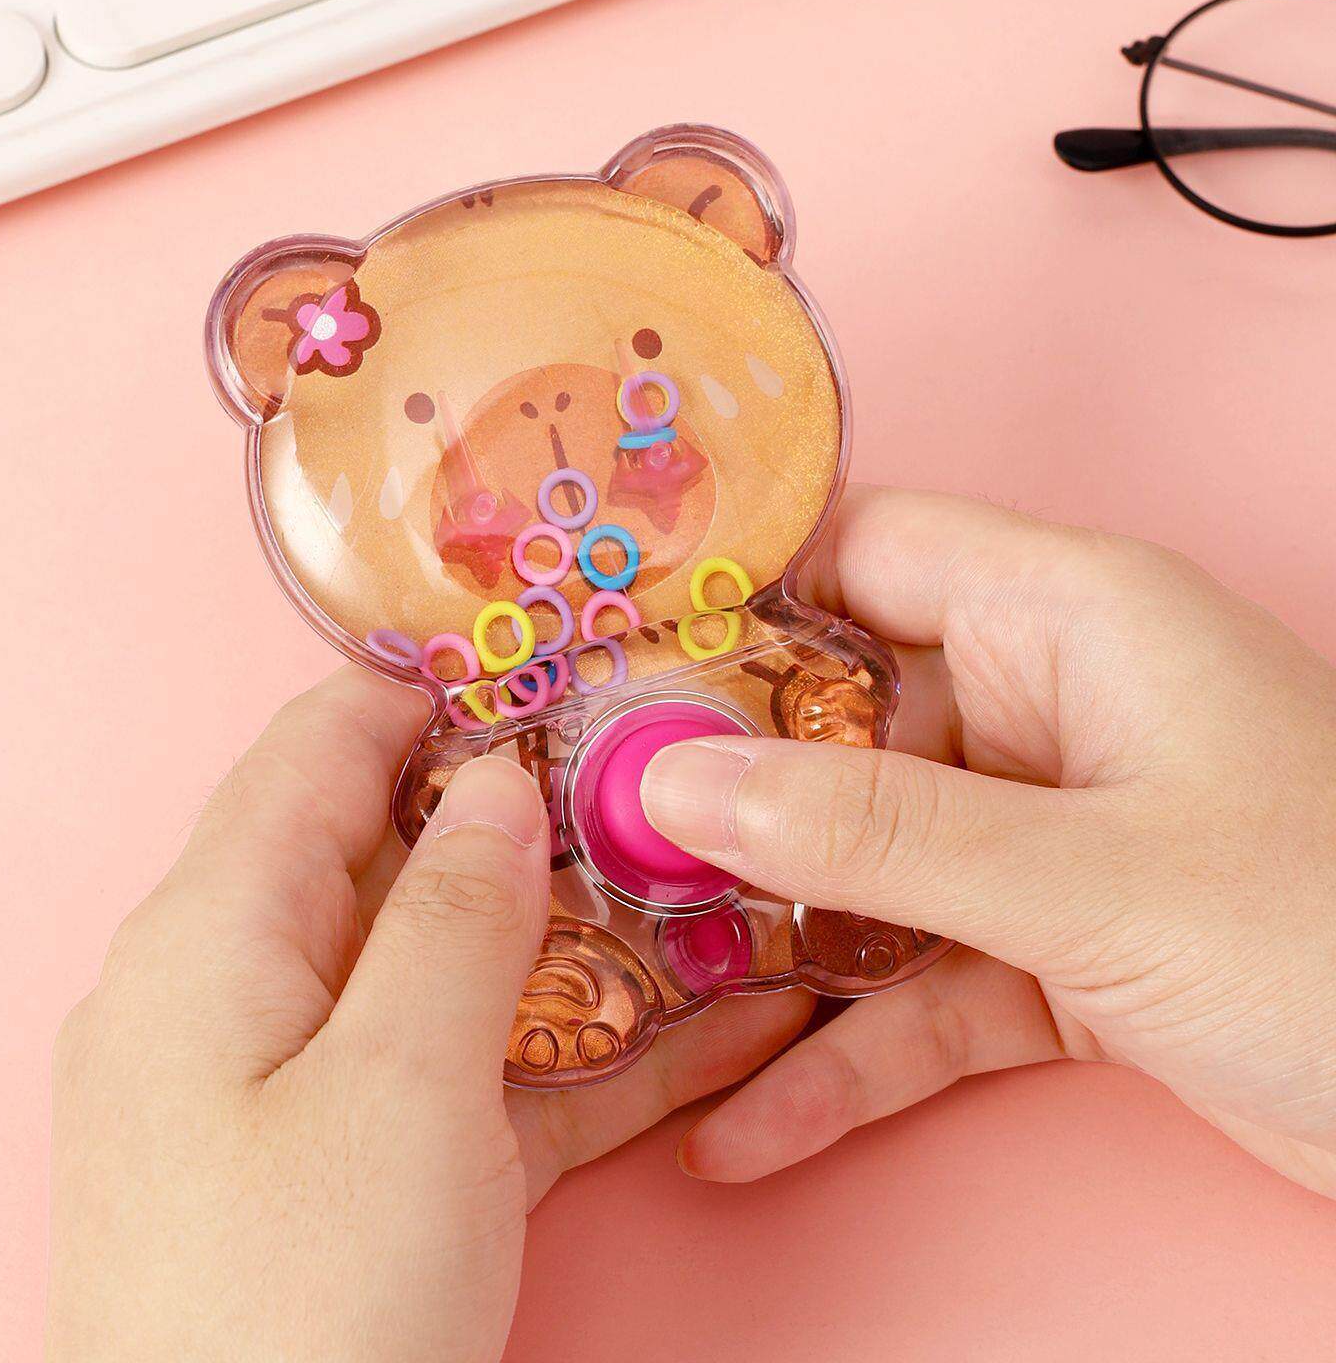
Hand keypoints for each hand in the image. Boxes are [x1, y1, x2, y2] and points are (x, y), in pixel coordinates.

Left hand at [45, 669, 808, 1362]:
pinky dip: (566, 1049)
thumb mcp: (399, 1087)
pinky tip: (698, 1036)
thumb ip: (456, 914)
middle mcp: (235, 989)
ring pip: (446, 968)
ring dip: (572, 939)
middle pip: (392, 854)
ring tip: (705, 891)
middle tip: (658, 779)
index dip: (432, 690)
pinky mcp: (346, 1167)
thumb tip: (495, 780)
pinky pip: (462, 1071)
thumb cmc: (301, 1308)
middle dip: (527, 816)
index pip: (318, 748)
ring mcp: (292, 1084)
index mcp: (214, 932)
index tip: (552, 655)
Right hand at [641, 488, 1335, 1196]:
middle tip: (592, 847)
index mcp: (1067, 618)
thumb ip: (876, 829)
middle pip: (840, 721)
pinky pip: (925, 984)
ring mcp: (1050, 833)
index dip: (738, 591)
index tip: (611, 652)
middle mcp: (1046, 708)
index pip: (866, 551)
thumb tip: (682, 783)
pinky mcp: (1061, 947)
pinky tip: (754, 1131)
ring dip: (771, 943)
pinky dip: (850, 1054)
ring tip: (647, 993)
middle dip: (722, 795)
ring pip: (869, 865)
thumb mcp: (1089, 878)